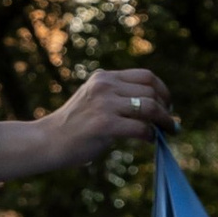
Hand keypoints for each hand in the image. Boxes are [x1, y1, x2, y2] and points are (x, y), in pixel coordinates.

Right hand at [0, 66, 175, 184]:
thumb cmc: (74, 125)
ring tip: (166, 132)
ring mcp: (104, 104)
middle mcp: (104, 85)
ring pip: (149, 107)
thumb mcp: (94, 99)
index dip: (163, 90)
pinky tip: (149, 140)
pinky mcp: (104, 124)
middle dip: (166, 108)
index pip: (145, 75)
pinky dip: (150, 135)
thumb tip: (155, 106)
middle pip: (151, 91)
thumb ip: (117, 96)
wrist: (48, 140)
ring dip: (163, 121)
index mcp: (103, 77)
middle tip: (169, 123)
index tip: (167, 104)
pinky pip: (141, 128)